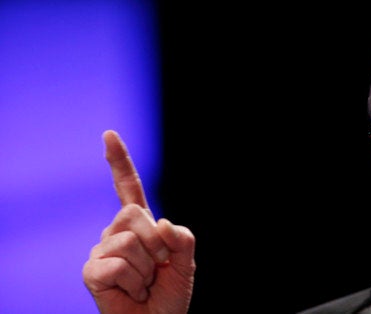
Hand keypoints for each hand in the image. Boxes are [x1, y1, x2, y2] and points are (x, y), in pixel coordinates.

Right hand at [82, 130, 195, 313]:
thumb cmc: (169, 293)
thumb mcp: (186, 262)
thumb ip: (181, 238)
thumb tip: (160, 223)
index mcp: (140, 225)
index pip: (128, 188)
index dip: (119, 162)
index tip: (109, 135)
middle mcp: (117, 232)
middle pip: (133, 214)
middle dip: (156, 244)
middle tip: (159, 268)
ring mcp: (102, 251)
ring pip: (127, 242)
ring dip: (146, 269)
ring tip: (144, 283)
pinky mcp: (92, 272)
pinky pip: (115, 265)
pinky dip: (133, 283)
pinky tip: (132, 292)